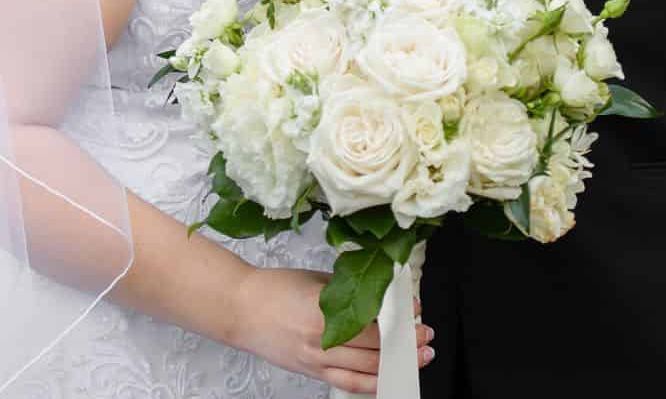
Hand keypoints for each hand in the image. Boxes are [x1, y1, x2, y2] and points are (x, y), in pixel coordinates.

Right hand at [228, 267, 434, 394]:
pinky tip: (388, 380)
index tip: (418, 312)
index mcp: (322, 310)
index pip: (371, 321)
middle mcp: (319, 340)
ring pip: (364, 370)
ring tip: (418, 358)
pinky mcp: (309, 371)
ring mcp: (313, 359)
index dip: (400, 319)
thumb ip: (350, 289)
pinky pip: (345, 383)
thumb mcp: (318, 280)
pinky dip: (370, 384)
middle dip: (405, 344)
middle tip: (426, 336)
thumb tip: (384, 294)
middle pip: (373, 348)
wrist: (238, 308)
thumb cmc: (275, 288)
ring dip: (395, 365)